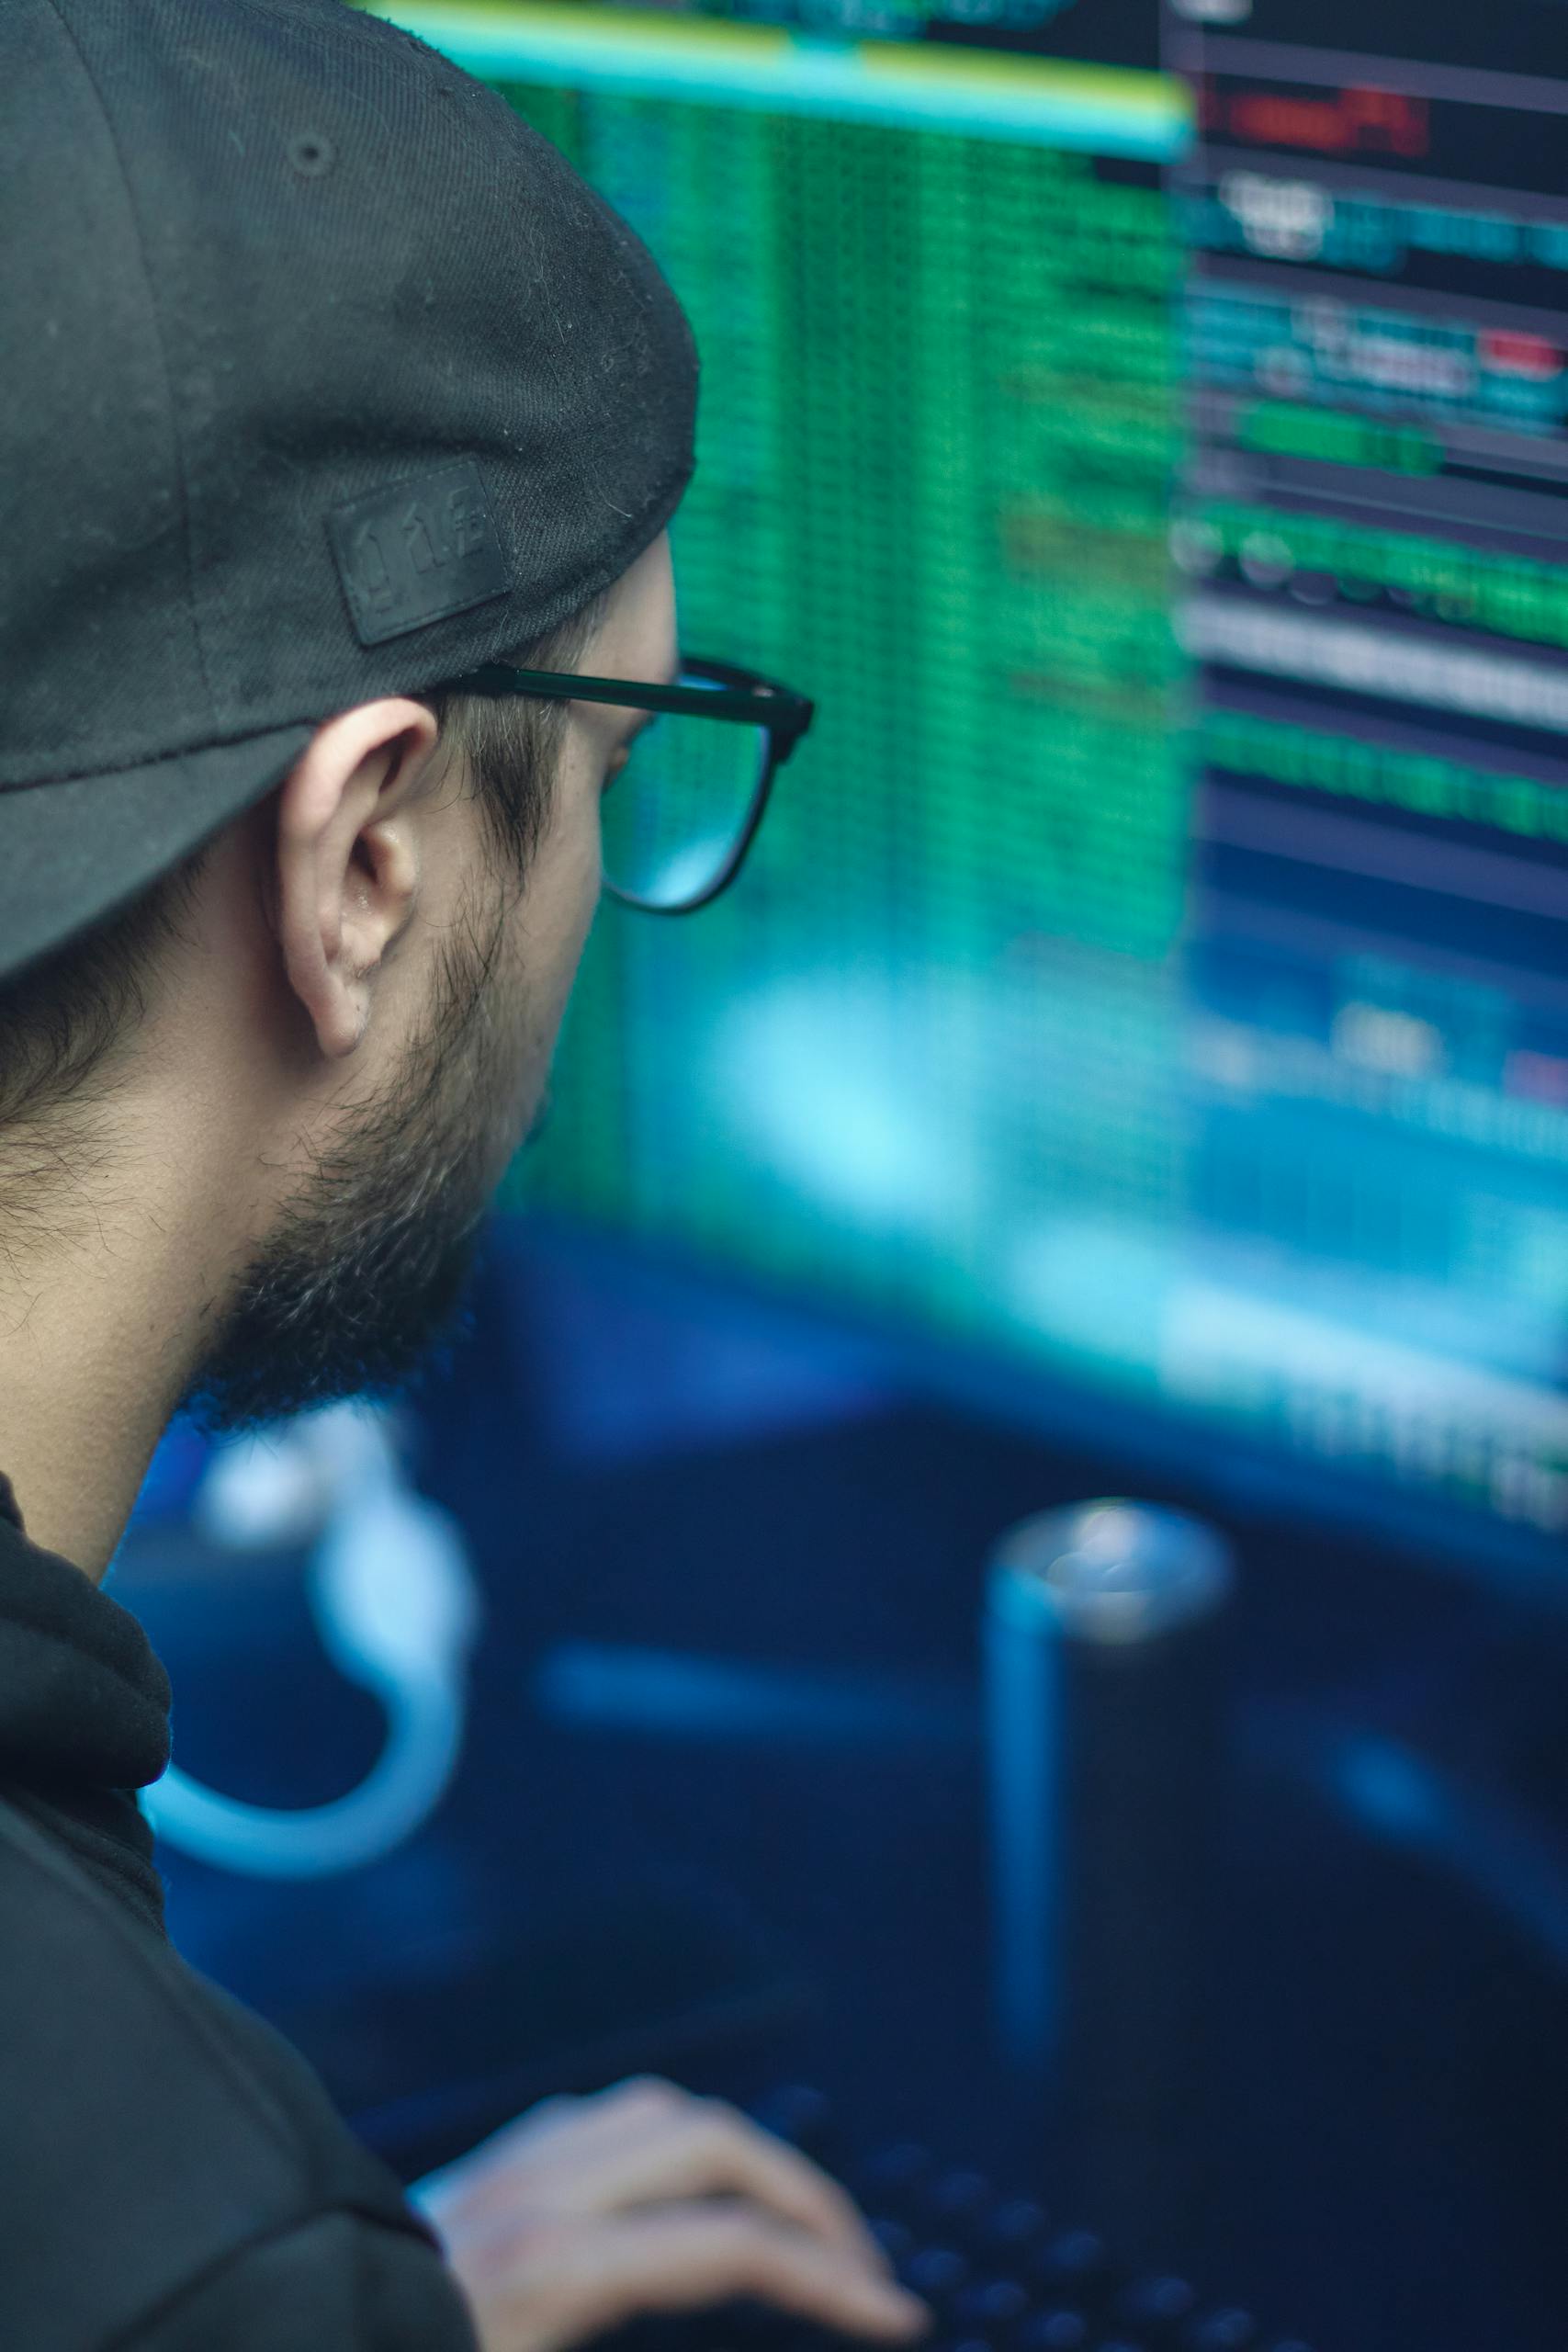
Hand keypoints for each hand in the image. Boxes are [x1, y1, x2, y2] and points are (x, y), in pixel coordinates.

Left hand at [410, 2075, 929, 2351]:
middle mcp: (531, 2195)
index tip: (894, 2317)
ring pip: (659, 2111)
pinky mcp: (478, 2176)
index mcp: (550, 2268)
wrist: (258, 2348)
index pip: (730, 2241)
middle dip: (805, 2195)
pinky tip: (688, 2197)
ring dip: (743, 2154)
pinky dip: (672, 2145)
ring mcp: (501, 2172)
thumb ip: (640, 2347)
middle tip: (860, 2269)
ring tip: (795, 2228)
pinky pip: (600, 2123)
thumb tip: (733, 2281)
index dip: (828, 2275)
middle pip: (710, 2141)